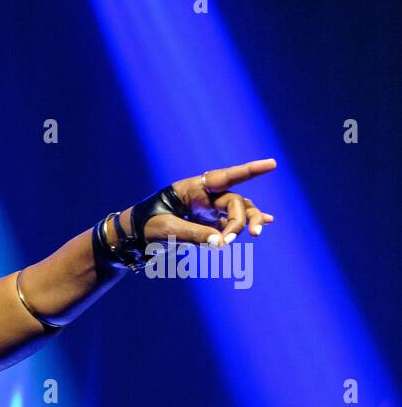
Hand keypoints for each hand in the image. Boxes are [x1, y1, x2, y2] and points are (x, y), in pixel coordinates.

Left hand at [136, 158, 276, 245]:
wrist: (133, 237)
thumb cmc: (146, 226)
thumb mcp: (167, 230)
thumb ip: (194, 234)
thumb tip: (219, 242)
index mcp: (193, 189)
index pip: (226, 177)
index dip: (250, 171)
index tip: (272, 164)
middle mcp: (205, 197)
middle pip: (234, 202)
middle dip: (239, 220)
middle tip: (228, 240)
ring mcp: (208, 211)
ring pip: (238, 212)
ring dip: (248, 223)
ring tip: (256, 235)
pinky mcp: (208, 226)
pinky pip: (232, 224)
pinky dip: (247, 224)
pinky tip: (266, 224)